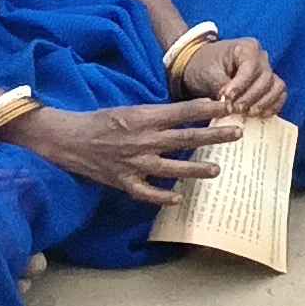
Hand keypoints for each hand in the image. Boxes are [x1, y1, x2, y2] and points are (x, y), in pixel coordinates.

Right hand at [20, 98, 231, 204]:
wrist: (67, 139)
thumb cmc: (102, 121)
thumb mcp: (131, 109)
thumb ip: (159, 115)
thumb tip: (190, 114)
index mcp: (144, 118)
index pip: (182, 112)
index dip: (207, 110)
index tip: (230, 107)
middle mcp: (142, 140)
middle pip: (184, 138)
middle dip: (213, 136)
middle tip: (237, 134)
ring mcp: (133, 162)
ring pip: (171, 167)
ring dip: (195, 169)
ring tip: (217, 170)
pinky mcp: (123, 181)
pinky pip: (146, 192)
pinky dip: (162, 197)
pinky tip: (178, 198)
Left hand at [185, 36, 284, 121]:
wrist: (202, 67)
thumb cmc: (203, 66)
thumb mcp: (207, 73)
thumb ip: (220, 86)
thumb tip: (230, 104)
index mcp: (247, 48)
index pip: (251, 67)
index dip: (241, 85)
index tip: (228, 98)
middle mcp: (261, 57)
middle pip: (266, 78)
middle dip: (251, 96)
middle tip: (236, 109)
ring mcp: (268, 70)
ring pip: (277, 87)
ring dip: (264, 102)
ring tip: (248, 113)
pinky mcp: (269, 84)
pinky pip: (279, 94)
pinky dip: (273, 105)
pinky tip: (261, 115)